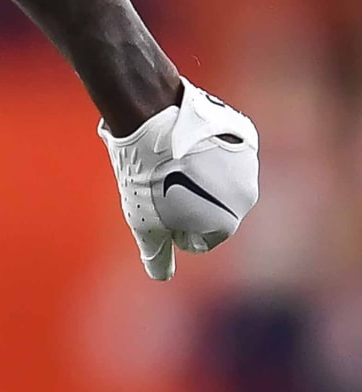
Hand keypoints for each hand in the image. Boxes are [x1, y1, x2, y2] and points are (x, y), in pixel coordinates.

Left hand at [100, 79, 258, 280]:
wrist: (152, 115)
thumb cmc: (145, 174)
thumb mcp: (143, 223)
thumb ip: (157, 254)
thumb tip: (161, 276)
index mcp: (226, 222)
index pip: (196, 237)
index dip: (167, 222)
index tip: (154, 200)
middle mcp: (246, 196)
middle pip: (208, 207)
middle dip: (183, 198)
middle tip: (158, 177)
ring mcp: (247, 163)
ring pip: (215, 177)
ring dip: (194, 172)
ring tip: (167, 156)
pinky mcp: (243, 134)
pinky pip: (220, 149)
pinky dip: (203, 147)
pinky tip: (181, 137)